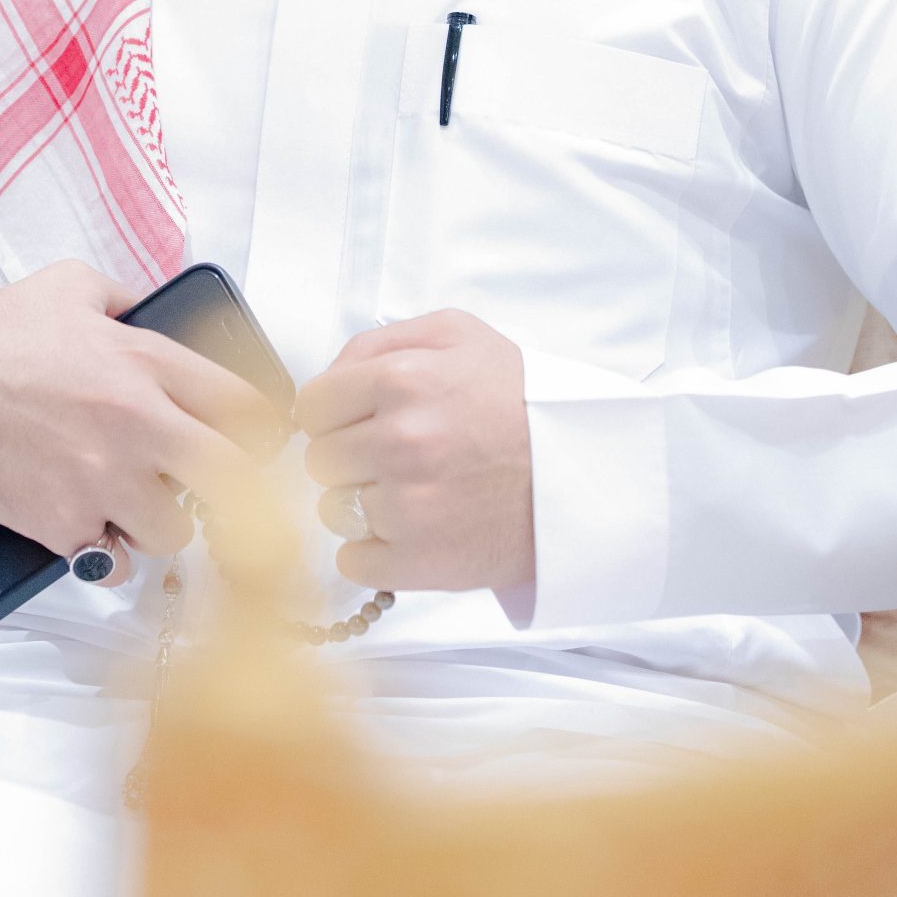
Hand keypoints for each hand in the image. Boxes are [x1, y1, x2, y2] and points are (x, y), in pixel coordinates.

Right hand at [0, 261, 286, 585]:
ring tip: (143, 506)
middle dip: (233, 485)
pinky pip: (114, 562)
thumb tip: (156, 307)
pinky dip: (109, 554)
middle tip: (218, 486)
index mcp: (147, 362)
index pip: (245, 405)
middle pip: (233, 478)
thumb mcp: (70, 286)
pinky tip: (98, 531)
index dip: (263, 428)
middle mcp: (137, 424)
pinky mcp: (64, 524)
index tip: (263, 442)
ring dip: (167, 522)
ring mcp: (102, 481)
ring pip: (178, 530)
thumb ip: (126, 298)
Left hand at [293, 309, 533, 593]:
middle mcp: (401, 441)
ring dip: (363, 505)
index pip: (310, 406)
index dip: (333, 414)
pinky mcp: (418, 561)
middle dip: (350, 457)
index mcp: (403, 379)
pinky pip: (353, 561)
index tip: (359, 422)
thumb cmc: (519, 403)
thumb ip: (380, 341)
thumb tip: (326, 379)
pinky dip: (376, 552)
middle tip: (398, 457)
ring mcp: (408, 506)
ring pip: (332, 511)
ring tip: (415, 492)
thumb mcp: (459, 335)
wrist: (585, 472)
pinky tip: (415, 530)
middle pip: (319, 459)